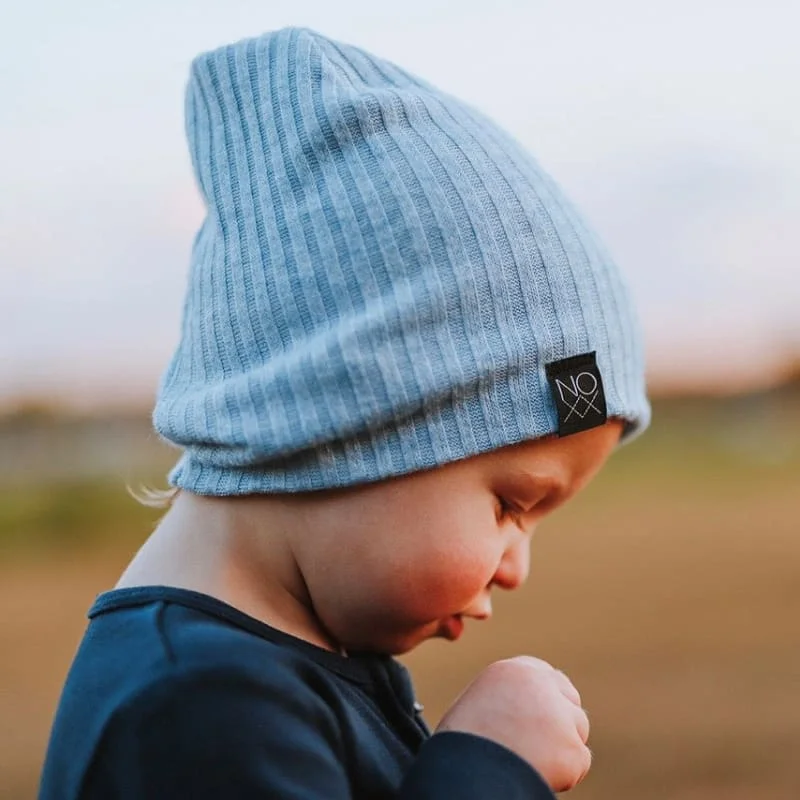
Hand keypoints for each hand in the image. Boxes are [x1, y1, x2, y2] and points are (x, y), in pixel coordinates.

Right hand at [435, 656, 590, 791]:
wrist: (467, 771)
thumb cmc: (462, 744)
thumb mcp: (482, 703)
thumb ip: (508, 698)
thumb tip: (528, 713)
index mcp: (513, 670)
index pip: (548, 677)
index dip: (547, 700)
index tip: (541, 718)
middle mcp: (540, 684)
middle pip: (569, 700)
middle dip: (563, 720)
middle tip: (542, 745)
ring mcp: (559, 714)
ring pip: (577, 730)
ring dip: (562, 747)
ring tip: (528, 761)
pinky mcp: (571, 747)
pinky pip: (579, 763)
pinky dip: (565, 774)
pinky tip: (536, 773)